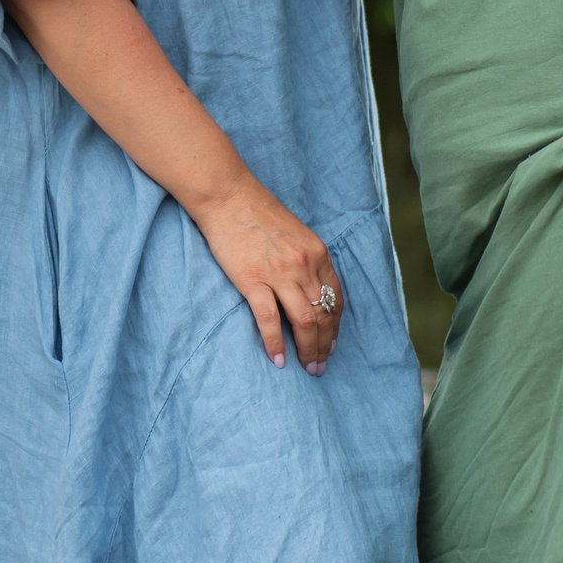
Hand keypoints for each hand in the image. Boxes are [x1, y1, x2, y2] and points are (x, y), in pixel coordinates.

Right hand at [184, 177, 344, 373]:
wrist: (226, 195)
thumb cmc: (256, 210)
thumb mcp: (294, 232)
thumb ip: (305, 259)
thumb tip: (307, 289)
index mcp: (317, 253)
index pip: (336, 298)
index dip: (336, 326)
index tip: (332, 343)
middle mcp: (304, 265)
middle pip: (324, 315)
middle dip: (326, 345)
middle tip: (321, 366)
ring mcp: (280, 274)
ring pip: (305, 322)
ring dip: (309, 350)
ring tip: (308, 368)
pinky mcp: (253, 281)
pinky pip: (270, 321)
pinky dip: (277, 343)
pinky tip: (279, 359)